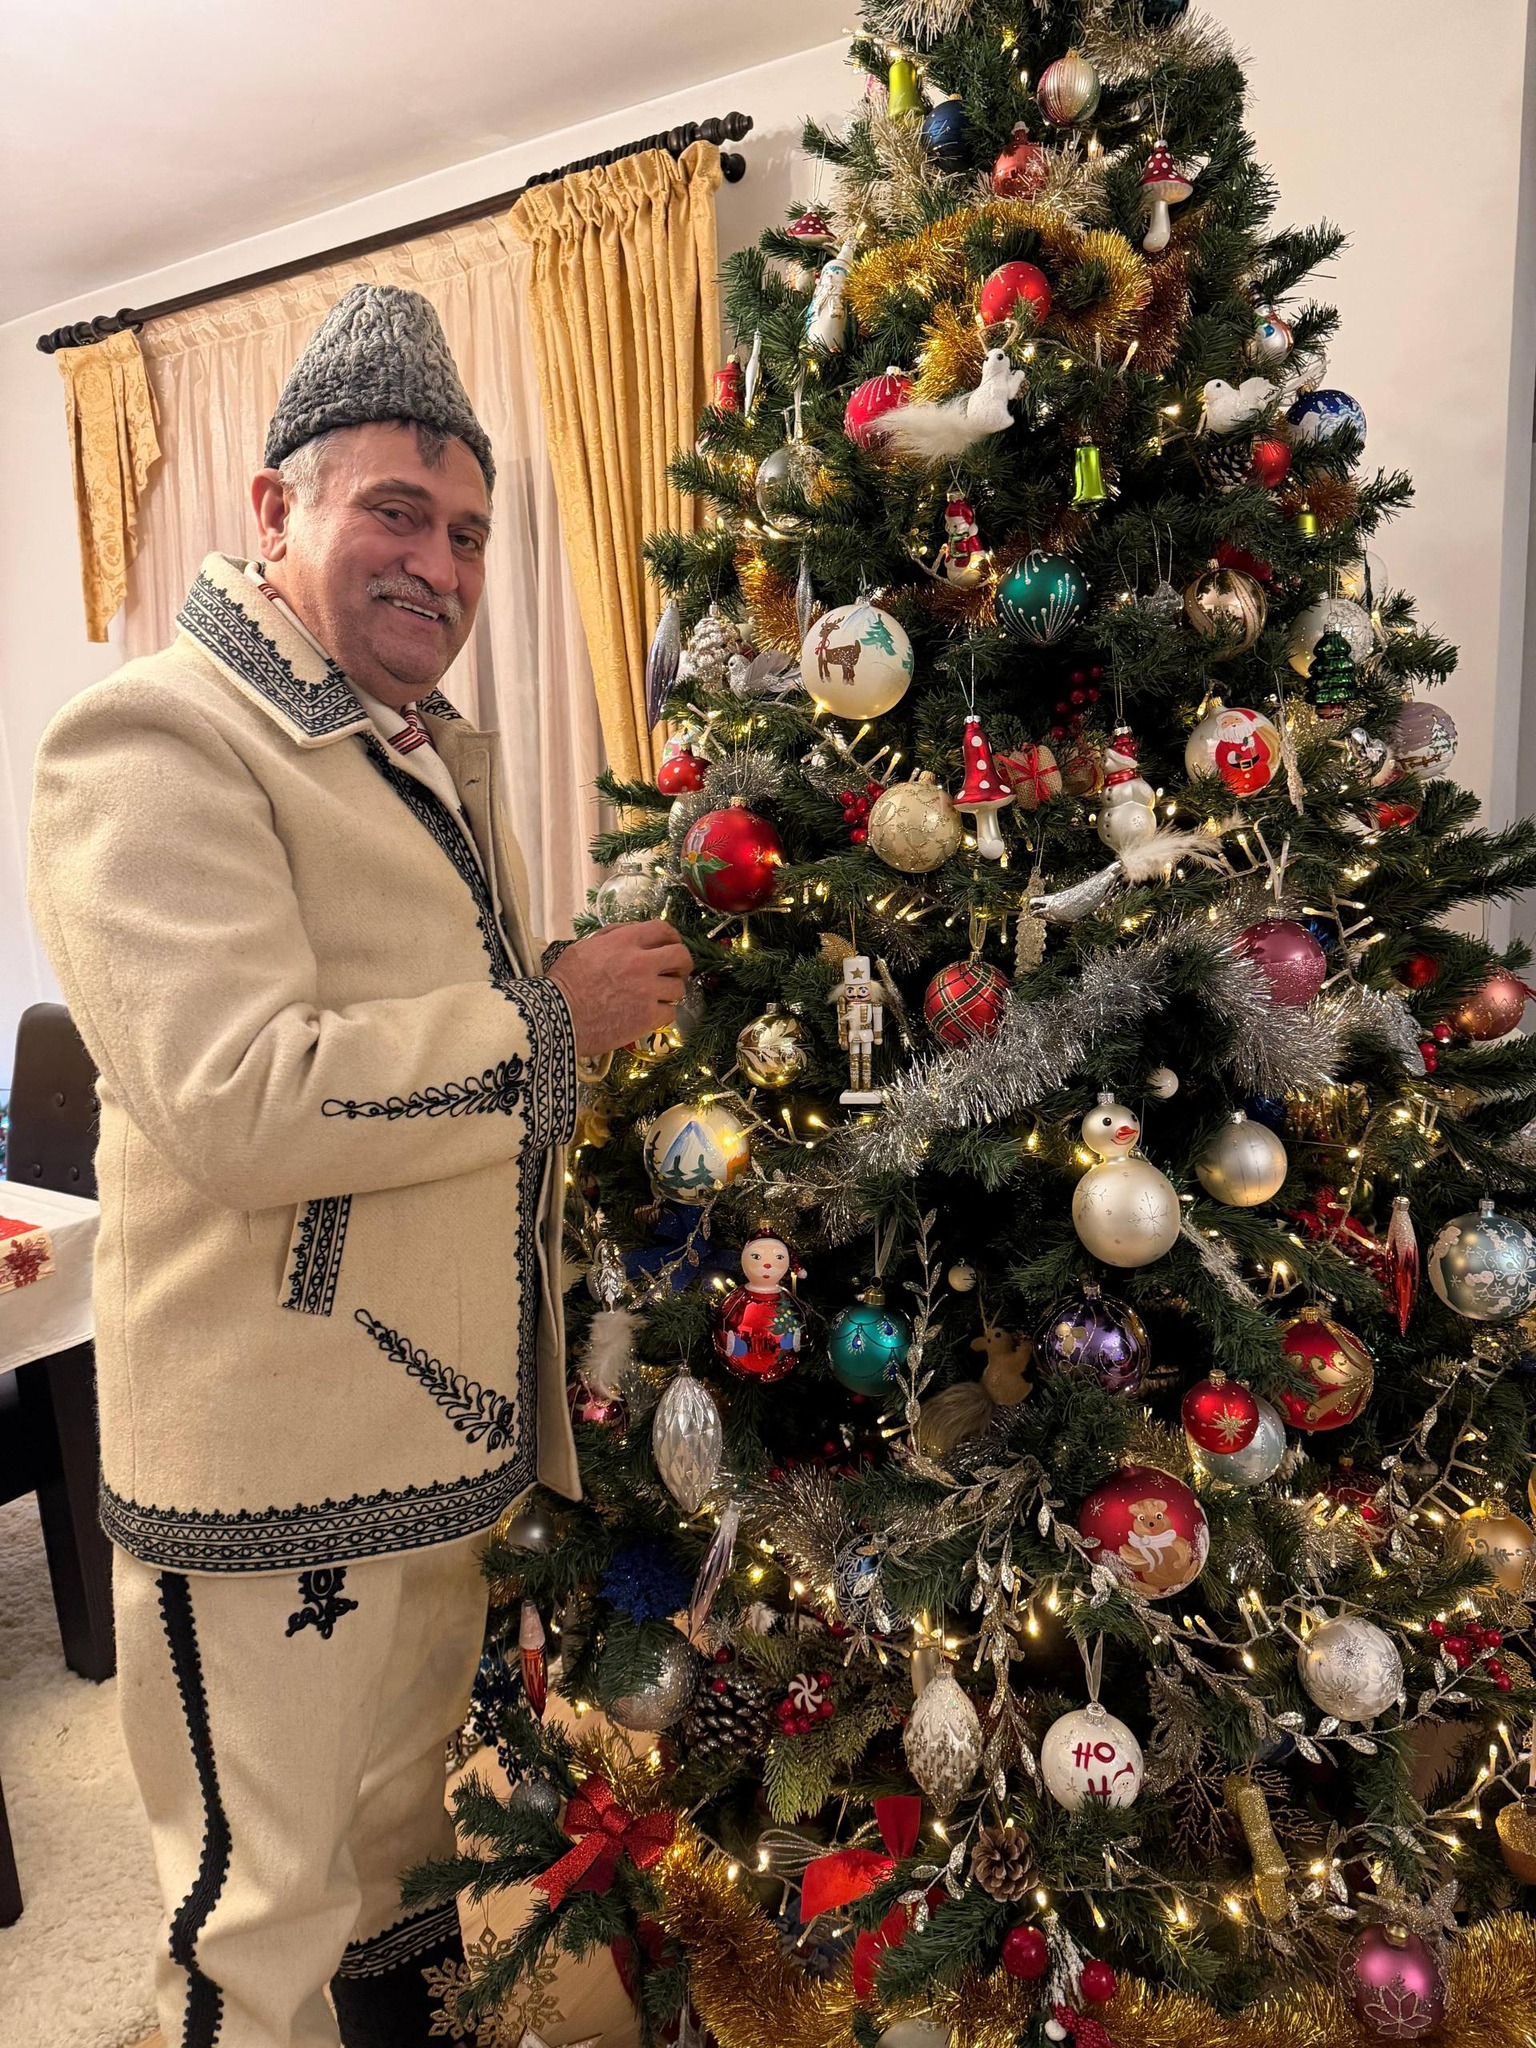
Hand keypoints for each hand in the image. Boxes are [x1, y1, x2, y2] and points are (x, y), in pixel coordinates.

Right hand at [545, 920, 693, 1056]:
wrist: (558, 1017)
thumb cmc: (565, 981)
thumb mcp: (584, 947)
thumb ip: (612, 935)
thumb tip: (635, 930)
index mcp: (625, 942)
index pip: (663, 929)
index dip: (672, 936)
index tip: (671, 944)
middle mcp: (641, 963)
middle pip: (681, 956)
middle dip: (683, 963)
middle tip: (676, 971)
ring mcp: (647, 991)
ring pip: (679, 988)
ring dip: (671, 991)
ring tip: (659, 996)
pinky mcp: (648, 1017)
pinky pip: (671, 1013)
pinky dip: (664, 1013)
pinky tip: (652, 1013)